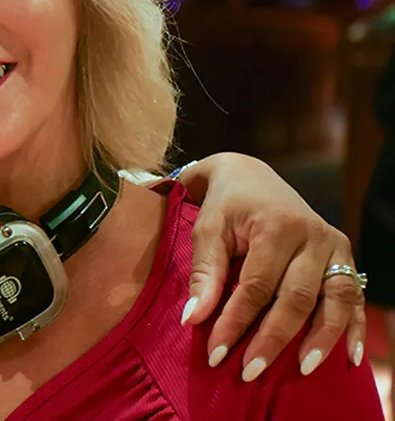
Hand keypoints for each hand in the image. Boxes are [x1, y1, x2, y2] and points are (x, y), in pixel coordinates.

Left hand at [179, 152, 365, 379]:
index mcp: (276, 225)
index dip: (236, 322)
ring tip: (301, 370)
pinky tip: (348, 357)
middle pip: (296, 297)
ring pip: (334, 300)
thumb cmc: (225, 205)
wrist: (250, 176)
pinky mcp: (344, 256)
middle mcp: (312, 235)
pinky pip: (354, 296)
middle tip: (249, 371)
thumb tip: (193, 319)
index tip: (216, 352)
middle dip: (273, 338)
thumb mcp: (206, 229)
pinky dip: (353, 327)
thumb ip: (204, 272)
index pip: (256, 285)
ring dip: (321, 339)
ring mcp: (333, 245)